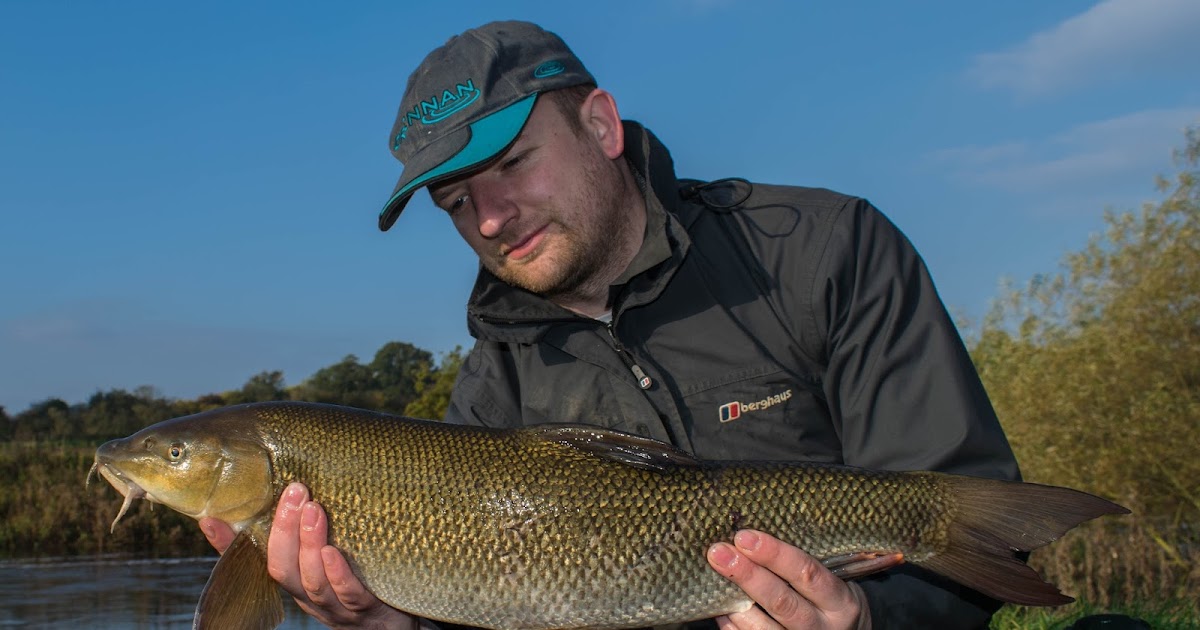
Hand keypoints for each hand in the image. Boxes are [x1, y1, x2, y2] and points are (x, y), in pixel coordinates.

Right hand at [200, 482, 416, 629]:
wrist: (392, 620)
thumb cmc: (355, 578)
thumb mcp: (327, 553)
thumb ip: (305, 527)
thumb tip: (288, 486)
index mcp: (292, 577)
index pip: (253, 559)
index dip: (227, 543)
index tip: (210, 515)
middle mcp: (306, 594)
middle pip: (282, 567)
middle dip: (284, 529)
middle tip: (294, 491)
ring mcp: (334, 604)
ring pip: (311, 580)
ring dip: (309, 543)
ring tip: (313, 510)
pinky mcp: (364, 609)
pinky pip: (347, 593)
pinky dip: (339, 574)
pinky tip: (334, 553)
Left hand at [707, 530, 869, 629]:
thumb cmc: (831, 599)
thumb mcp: (832, 580)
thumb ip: (803, 565)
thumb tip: (752, 537)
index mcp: (840, 602)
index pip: (807, 573)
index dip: (775, 554)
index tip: (744, 536)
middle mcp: (822, 627)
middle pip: (782, 602)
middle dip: (748, 575)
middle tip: (719, 553)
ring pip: (763, 627)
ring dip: (734, 601)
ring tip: (714, 577)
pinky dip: (731, 622)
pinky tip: (719, 604)